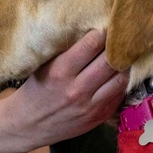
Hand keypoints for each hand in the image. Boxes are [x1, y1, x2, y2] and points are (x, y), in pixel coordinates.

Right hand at [9, 30, 127, 150]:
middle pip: (110, 61)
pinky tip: (117, 75)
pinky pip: (119, 95)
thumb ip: (67, 53)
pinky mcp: (99, 117)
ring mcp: (90, 106)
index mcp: (60, 71)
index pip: (91, 45)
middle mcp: (77, 89)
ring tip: (122, 57)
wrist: (29, 125)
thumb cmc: (36, 90)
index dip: (101, 33)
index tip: (105, 27)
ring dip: (123, 65)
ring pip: (120, 79)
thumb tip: (92, 33)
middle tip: (120, 39)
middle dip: (116, 47)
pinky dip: (120, 83)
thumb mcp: (44, 67)